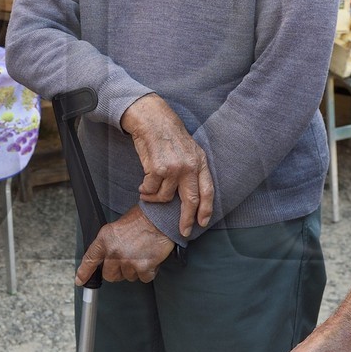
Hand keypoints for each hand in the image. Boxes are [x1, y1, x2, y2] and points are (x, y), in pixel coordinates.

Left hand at [75, 206, 175, 284]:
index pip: (90, 260)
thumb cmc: (141, 218)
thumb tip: (107, 256)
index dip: (84, 272)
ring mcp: (128, 260)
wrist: (159, 218)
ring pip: (128, 277)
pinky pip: (144, 278)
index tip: (81, 280)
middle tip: (127, 260)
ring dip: (135, 270)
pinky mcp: (143, 267)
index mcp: (105, 239)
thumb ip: (109, 243)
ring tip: (141, 254)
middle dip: (118, 271)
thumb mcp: (116, 227)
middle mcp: (114, 252)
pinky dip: (148, 272)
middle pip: (110, 275)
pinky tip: (150, 259)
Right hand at [120, 93, 212, 236]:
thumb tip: (193, 196)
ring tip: (148, 193)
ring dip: (154, 199)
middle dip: (186, 220)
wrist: (153, 120)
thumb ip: (193, 170)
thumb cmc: (169, 136)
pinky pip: (150, 190)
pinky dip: (145, 192)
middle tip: (183, 231)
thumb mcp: (190, 150)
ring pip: (165, 197)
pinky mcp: (157, 169)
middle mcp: (189, 167)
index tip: (202, 223)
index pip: (208, 191)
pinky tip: (143, 187)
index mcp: (200, 162)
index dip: (206, 210)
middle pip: (191, 201)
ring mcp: (174, 168)